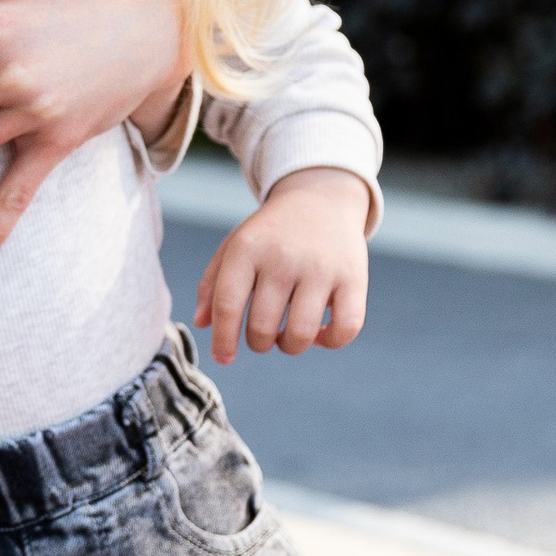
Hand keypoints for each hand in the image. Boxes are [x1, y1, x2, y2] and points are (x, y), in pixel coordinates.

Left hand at [194, 165, 370, 363]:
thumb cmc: (271, 233)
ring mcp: (320, 268)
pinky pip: (344, 329)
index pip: (227, 304)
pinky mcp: (353, 278)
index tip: (223, 357)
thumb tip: (202, 324)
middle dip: (258, 343)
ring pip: (300, 334)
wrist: (321, 198)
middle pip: (262, 326)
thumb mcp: (235, 245)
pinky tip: (320, 331)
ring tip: (288, 334)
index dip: (223, 339)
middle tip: (263, 334)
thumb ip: (212, 283)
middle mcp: (283, 257)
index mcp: (247, 248)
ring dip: (290, 346)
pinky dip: (330, 341)